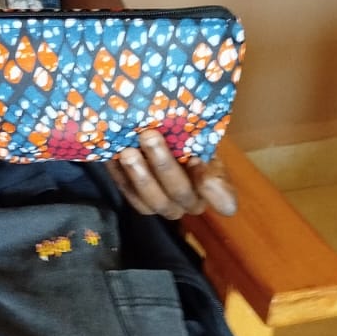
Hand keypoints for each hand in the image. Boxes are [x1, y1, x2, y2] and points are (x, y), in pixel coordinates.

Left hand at [105, 129, 236, 219]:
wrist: (160, 136)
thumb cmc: (184, 134)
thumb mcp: (197, 130)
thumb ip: (200, 138)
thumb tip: (194, 154)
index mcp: (214, 184)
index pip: (224, 198)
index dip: (215, 190)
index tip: (201, 166)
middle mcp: (190, 202)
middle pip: (179, 192)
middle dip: (163, 165)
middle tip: (149, 136)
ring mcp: (164, 205)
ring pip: (152, 201)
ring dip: (139, 177)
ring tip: (127, 152)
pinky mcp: (140, 201)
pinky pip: (129, 194)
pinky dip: (119, 176)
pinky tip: (112, 157)